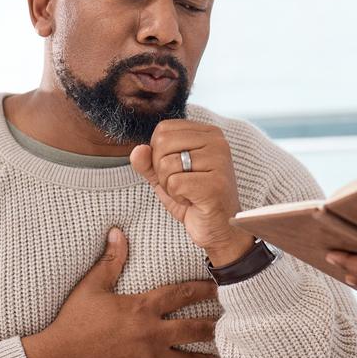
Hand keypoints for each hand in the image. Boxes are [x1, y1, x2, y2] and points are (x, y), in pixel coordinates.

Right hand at [21, 228, 221, 357]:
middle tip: (229, 325)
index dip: (202, 289)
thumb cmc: (73, 322)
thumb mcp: (91, 287)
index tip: (218, 287)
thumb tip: (117, 232)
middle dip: (212, 327)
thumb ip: (110, 261)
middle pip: (191, 329)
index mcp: (141, 308)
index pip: (180, 295)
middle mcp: (150, 333)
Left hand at [130, 120, 254, 266]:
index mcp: (208, 133)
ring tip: (189, 193)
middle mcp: (217, 142)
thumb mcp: (166, 177)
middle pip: (162, 143)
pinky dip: (177, 197)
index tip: (178, 171)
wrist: (219, 228)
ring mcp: (219, 162)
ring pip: (166, 164)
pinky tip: (193, 202)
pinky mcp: (215, 183)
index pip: (163, 129)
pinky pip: (174, 183)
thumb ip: (148, 162)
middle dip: (161, 170)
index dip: (158, 153)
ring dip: (170, 186)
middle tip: (182, 184)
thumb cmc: (195, 200)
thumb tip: (138, 150)